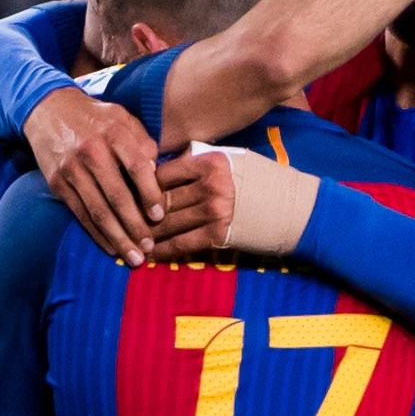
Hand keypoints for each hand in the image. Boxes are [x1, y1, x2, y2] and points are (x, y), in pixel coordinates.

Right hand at [24, 85, 162, 258]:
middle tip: (150, 247)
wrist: (48, 109)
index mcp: (114, 132)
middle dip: (135, 226)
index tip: (159, 216)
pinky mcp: (57, 183)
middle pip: (117, 195)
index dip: (150, 194)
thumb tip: (159, 176)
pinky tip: (111, 247)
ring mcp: (71, 169)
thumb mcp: (123, 118)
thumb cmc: (96, 118)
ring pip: (98, 210)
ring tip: (134, 257)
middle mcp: (92, 151)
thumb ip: (143, 144)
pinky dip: (96, 234)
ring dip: (117, 238)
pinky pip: (80, 214)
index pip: (137, 166)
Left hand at [142, 143, 317, 258]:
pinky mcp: (220, 235)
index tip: (126, 194)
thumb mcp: (234, 160)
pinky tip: (150, 255)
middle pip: (161, 200)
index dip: (141, 186)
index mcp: (211, 162)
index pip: (162, 173)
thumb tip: (168, 162)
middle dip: (138, 213)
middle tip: (118, 220)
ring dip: (146, 234)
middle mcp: (211, 185)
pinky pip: (182, 244)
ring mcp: (215, 211)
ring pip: (167, 223)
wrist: (296, 211)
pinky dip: (163, 251)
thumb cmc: (264, 183)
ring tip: (129, 239)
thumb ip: (201, 161)